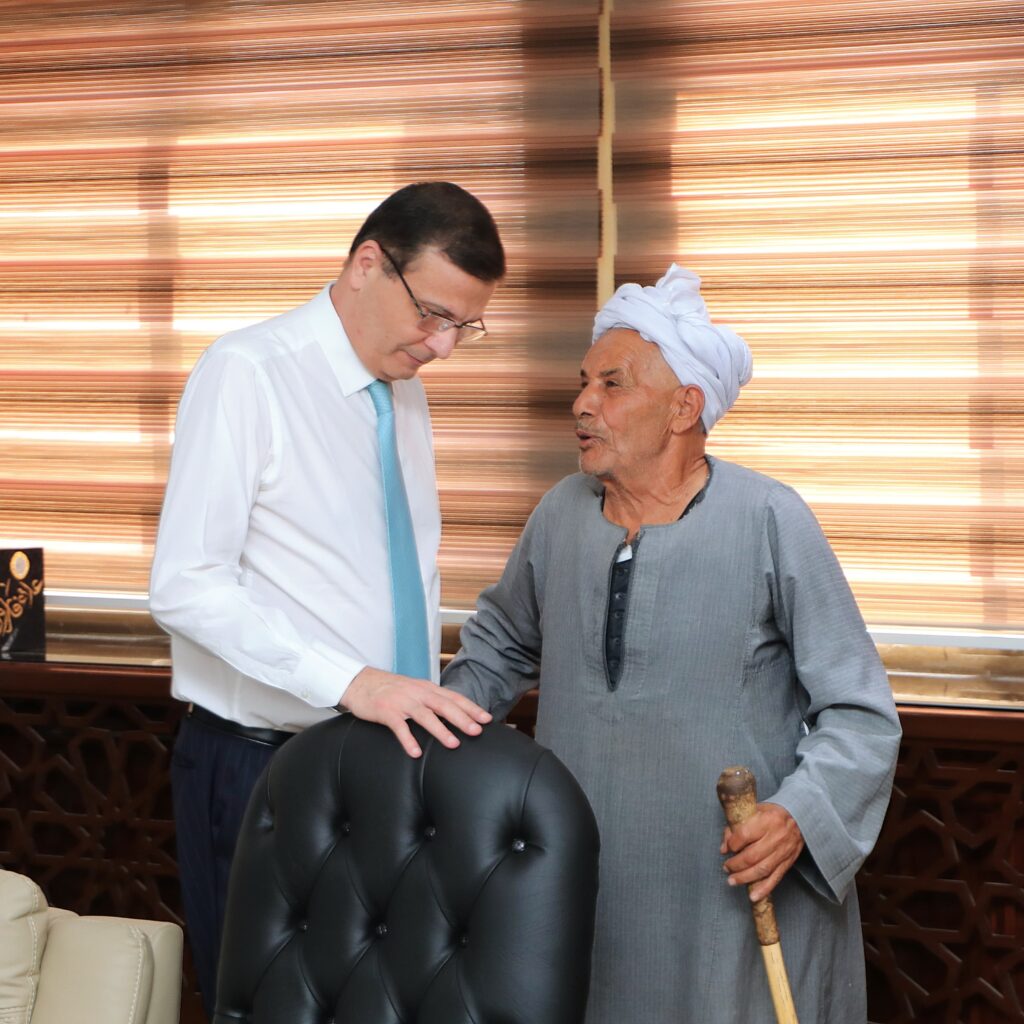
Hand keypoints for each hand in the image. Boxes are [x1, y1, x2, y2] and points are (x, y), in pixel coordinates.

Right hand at [339, 667, 491, 757]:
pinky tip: (416, 752)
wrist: (360, 682)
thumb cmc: (391, 689)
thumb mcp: (415, 690)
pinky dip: (408, 740)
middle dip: (462, 718)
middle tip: (477, 731)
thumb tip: (455, 715)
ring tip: (453, 744)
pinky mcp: (386, 711)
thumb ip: (433, 700)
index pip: (454, 698)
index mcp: (427, 688)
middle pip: (444, 705)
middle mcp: (417, 693)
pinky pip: (398, 727)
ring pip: (425, 716)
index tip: (487, 719)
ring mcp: (402, 702)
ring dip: (440, 730)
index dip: (471, 708)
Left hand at [720, 802, 803, 901]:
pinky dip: (764, 889)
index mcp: (767, 820)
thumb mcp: (754, 811)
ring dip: (745, 878)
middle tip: (726, 867)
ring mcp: (784, 851)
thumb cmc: (772, 813)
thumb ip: (737, 827)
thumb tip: (725, 847)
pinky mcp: (788, 862)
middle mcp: (777, 837)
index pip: (744, 835)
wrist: (800, 816)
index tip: (727, 848)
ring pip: (762, 870)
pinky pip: (775, 878)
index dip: (732, 844)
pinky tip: (754, 896)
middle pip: (752, 856)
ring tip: (732, 881)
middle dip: (735, 864)